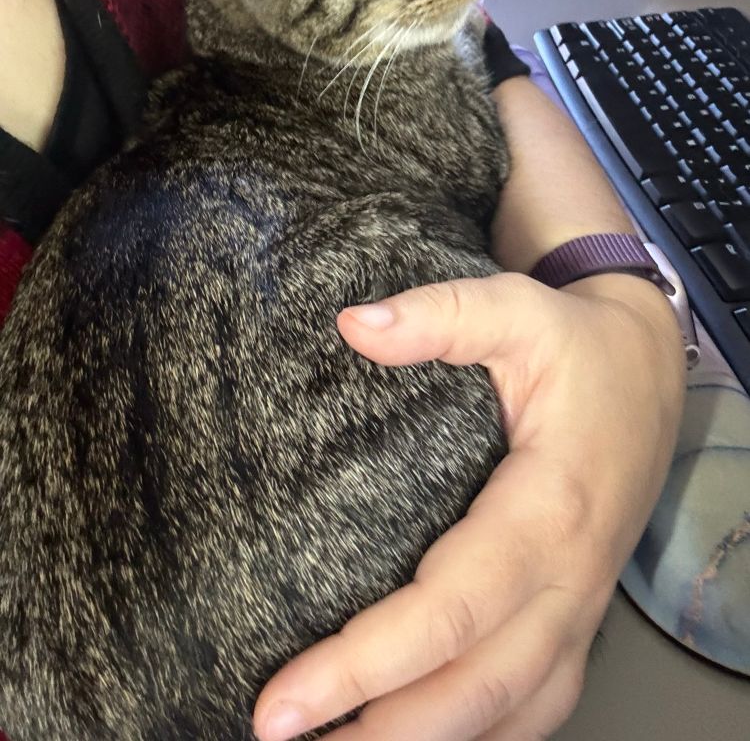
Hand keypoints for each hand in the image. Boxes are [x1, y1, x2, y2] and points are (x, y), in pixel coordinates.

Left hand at [253, 272, 684, 740]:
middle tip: (280, 739)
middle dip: (377, 729)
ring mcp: (579, 607)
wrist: (643, 375)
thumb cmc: (574, 347)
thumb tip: (354, 326)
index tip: (280, 699)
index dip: (363, 664)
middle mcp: (569, 578)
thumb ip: (440, 316)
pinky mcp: (575, 616)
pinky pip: (535, 704)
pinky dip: (478, 735)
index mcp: (548, 510)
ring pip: (508, 711)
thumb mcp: (515, 309)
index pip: (449, 610)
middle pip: (474, 686)